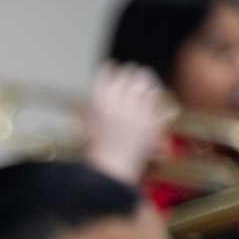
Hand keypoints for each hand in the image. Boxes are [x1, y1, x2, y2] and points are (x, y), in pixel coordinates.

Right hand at [82, 62, 169, 184]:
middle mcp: (118, 104)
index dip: (109, 69)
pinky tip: (153, 96)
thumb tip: (81, 105)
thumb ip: (85, 113)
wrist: (111, 171)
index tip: (111, 67)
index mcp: (98, 104)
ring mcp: (136, 111)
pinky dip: (155, 95)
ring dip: (144, 80)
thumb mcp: (85, 129)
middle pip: (127, 74)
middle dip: (128, 73)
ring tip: (143, 80)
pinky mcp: (151, 118)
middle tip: (130, 73)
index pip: (106, 74)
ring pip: (145, 82)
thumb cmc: (95, 153)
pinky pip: (157, 98)